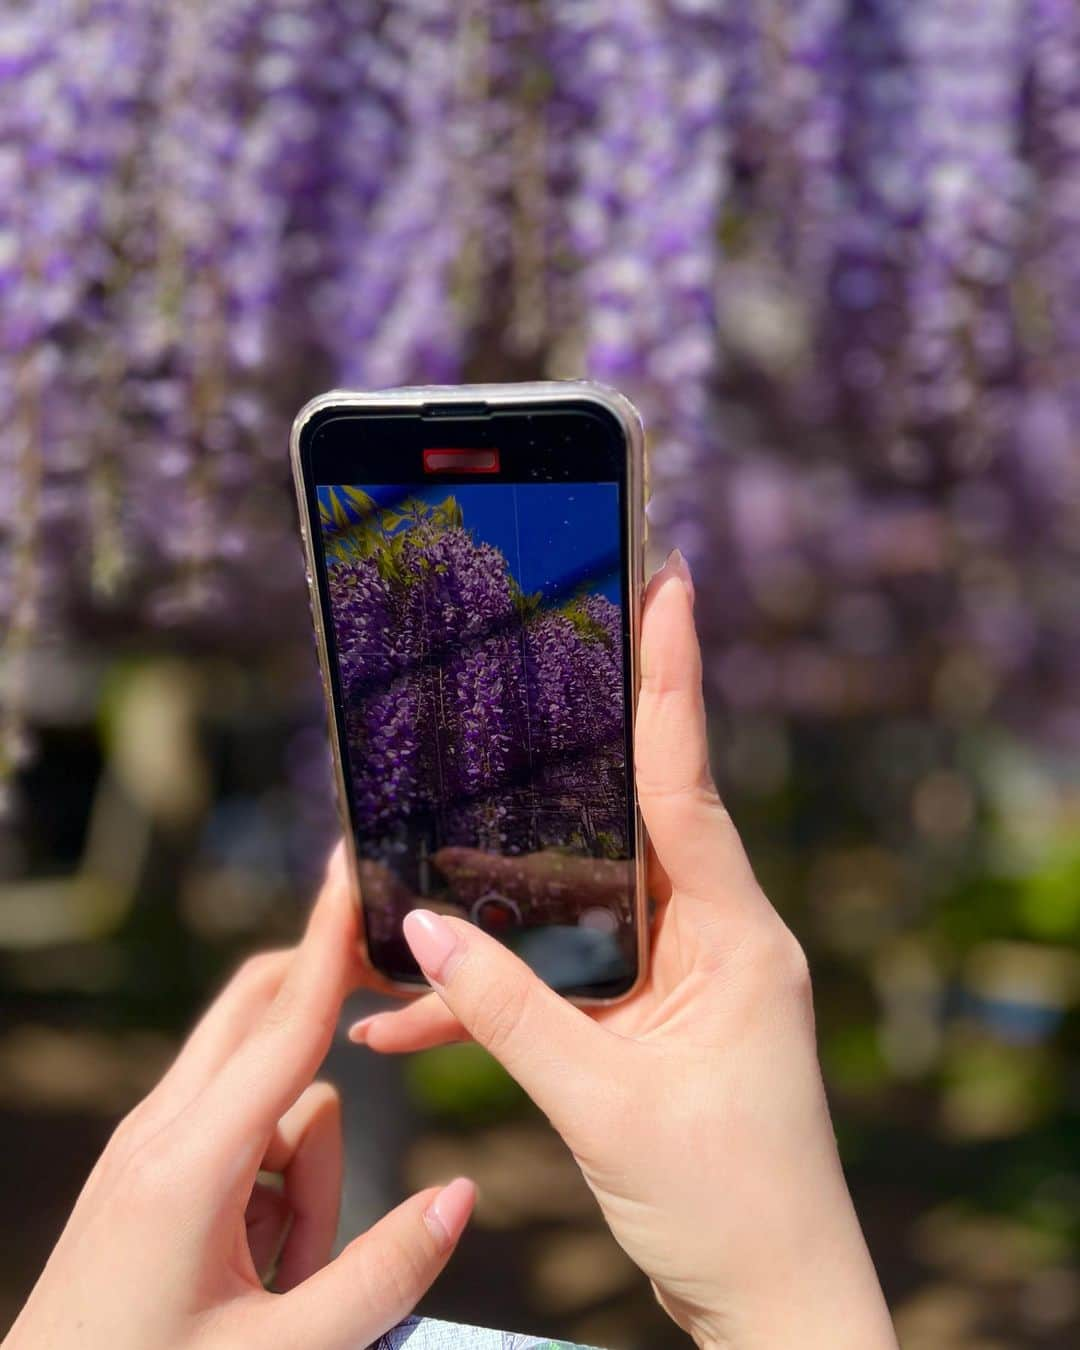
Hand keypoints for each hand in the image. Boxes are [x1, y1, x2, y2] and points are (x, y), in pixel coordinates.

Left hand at [4, 850, 474, 1349]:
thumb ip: (382, 1275)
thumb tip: (462, 1194)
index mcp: (192, 1162)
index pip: (287, 1021)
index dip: (329, 940)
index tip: (349, 867)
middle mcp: (164, 1129)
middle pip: (264, 1015)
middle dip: (328, 1027)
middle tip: (388, 1043)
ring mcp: (149, 1144)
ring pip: (271, 1095)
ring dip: (307, 1172)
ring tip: (286, 1280)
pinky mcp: (149, 1168)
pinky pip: (241, 1131)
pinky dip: (276, 1182)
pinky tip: (260, 1272)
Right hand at [349, 551, 897, 1349]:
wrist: (769, 1304)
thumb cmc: (723, 1201)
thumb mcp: (604, 1100)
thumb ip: (508, 1008)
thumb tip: (424, 931)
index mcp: (734, 935)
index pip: (687, 783)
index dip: (671, 680)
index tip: (669, 584)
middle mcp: (714, 939)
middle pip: (620, 833)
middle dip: (552, 784)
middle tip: (510, 694)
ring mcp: (682, 980)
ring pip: (576, 915)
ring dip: (496, 924)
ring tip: (405, 904)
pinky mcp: (652, 1023)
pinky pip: (567, 983)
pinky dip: (501, 999)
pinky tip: (412, 1016)